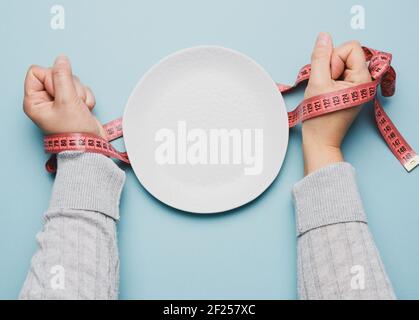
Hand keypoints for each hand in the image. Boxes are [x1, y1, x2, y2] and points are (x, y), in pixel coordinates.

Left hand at [23, 56, 105, 137]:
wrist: (90, 146)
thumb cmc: (74, 131)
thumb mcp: (67, 100)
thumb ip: (63, 76)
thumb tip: (61, 59)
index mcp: (34, 101)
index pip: (37, 72)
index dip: (51, 78)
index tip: (59, 92)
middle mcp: (45, 100)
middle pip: (56, 75)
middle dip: (70, 87)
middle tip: (72, 102)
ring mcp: (60, 102)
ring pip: (71, 81)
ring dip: (80, 94)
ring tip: (80, 108)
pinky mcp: (73, 104)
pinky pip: (81, 89)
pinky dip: (86, 98)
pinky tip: (85, 110)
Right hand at [302, 33, 370, 174]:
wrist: (319, 141)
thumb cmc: (320, 118)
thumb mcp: (316, 83)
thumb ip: (320, 57)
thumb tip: (323, 37)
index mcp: (363, 79)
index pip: (350, 47)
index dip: (334, 59)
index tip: (329, 78)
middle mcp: (363, 81)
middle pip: (345, 54)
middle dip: (329, 66)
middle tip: (325, 87)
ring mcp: (356, 86)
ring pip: (339, 63)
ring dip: (326, 74)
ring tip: (324, 92)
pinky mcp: (349, 90)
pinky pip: (337, 73)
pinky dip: (327, 80)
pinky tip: (324, 94)